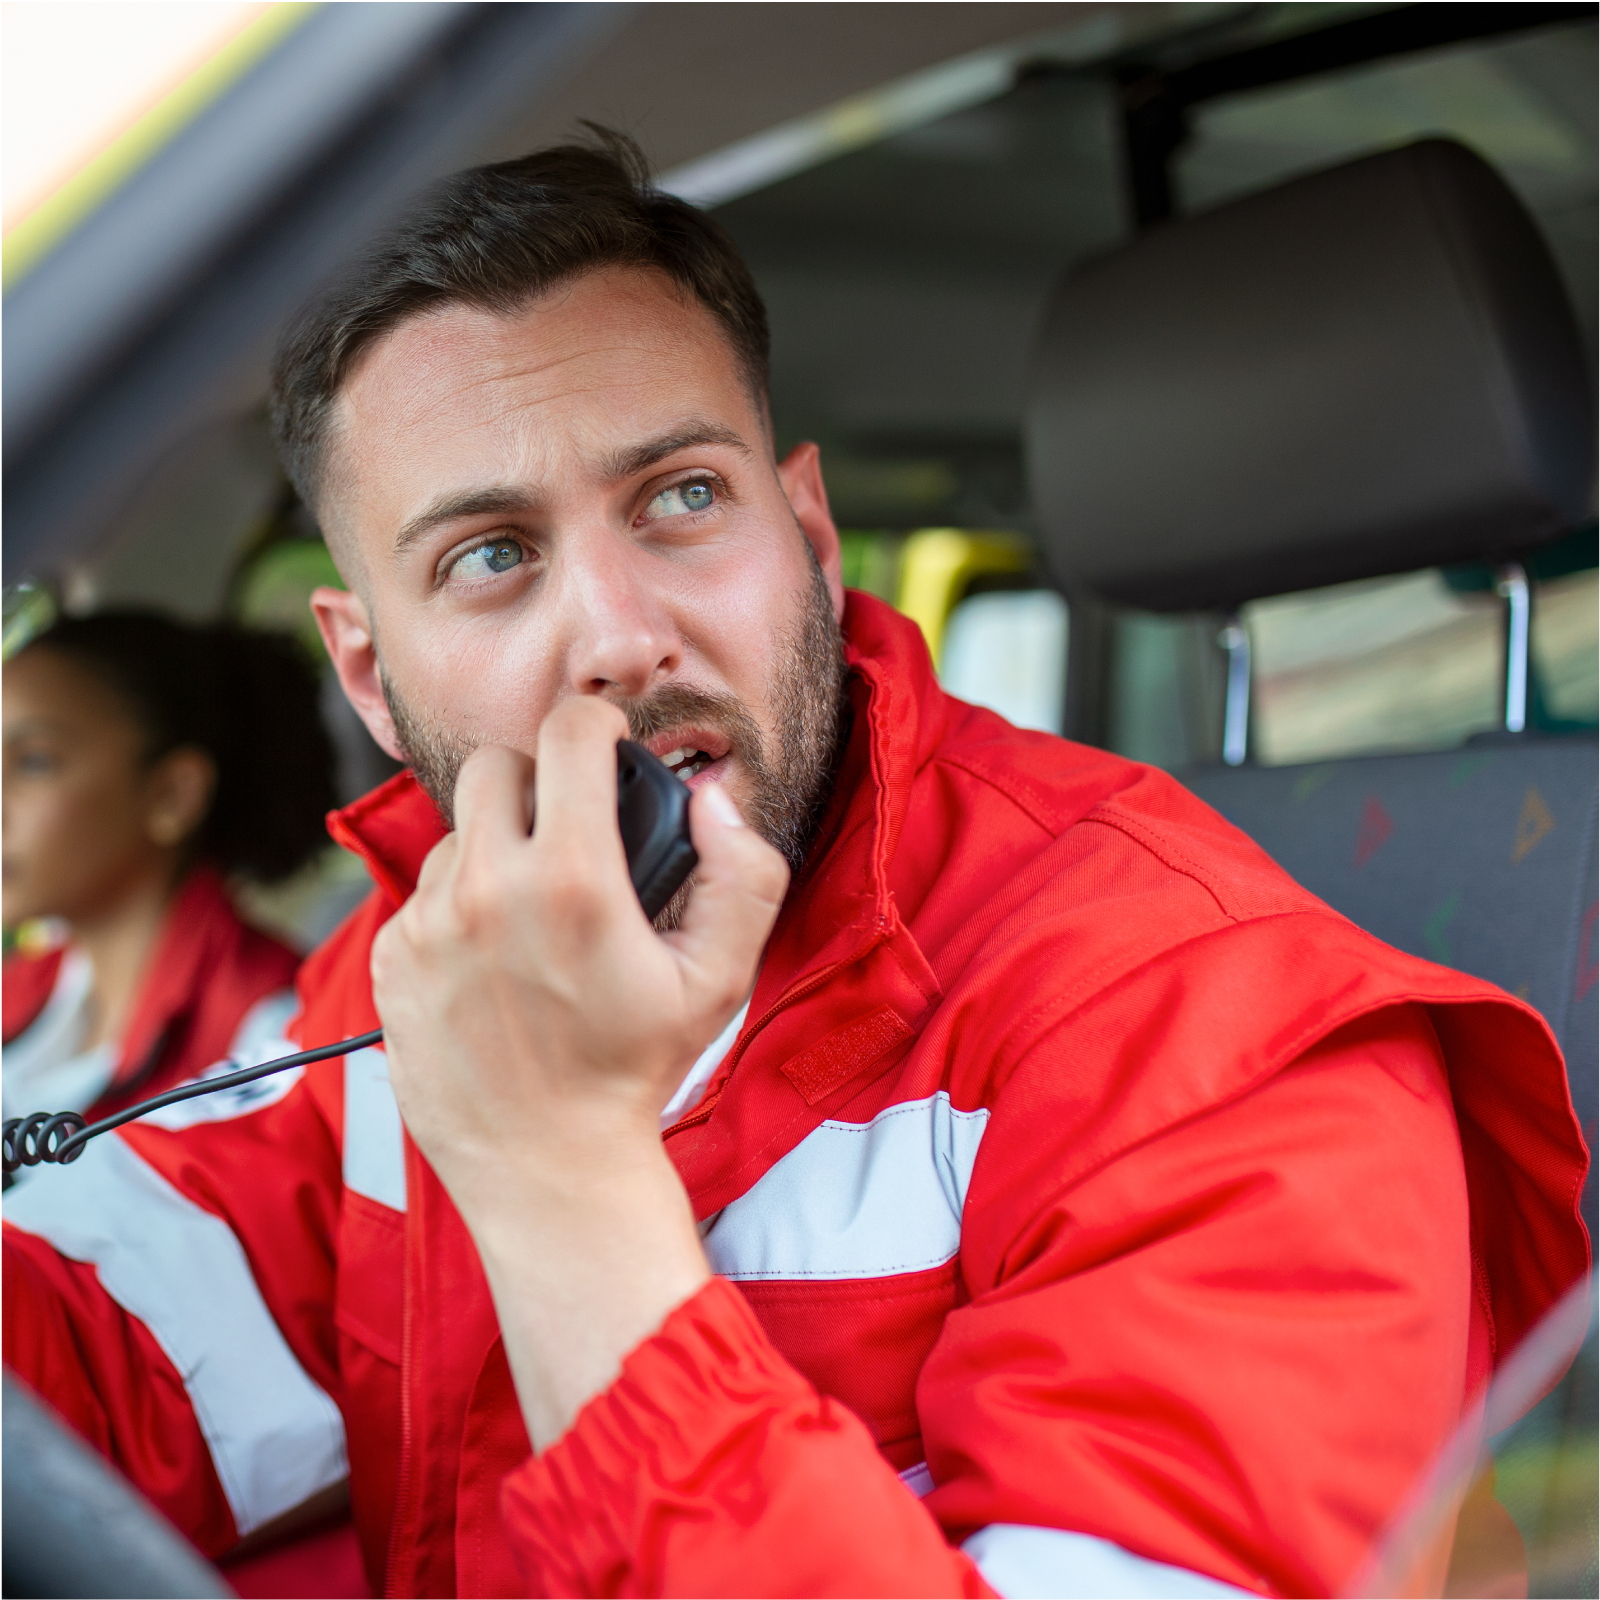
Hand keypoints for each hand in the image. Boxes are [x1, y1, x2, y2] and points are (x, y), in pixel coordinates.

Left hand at [371, 696, 787, 1446]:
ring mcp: (427, 926)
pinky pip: (424, 894)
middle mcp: (486, 891)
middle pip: (494, 766)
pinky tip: (495, 957)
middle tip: (568, 829)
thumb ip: (743, 872)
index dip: (597, 727)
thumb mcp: (722, 975)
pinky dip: (460, 906)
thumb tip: (712, 796)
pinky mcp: (390, 960)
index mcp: (571, 880)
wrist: (547, 1164)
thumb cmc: (638, 1068)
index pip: (567, 733)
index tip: (606, 749)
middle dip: (536, 781)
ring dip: (495, 848)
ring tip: (534, 910)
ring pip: (456, 833)